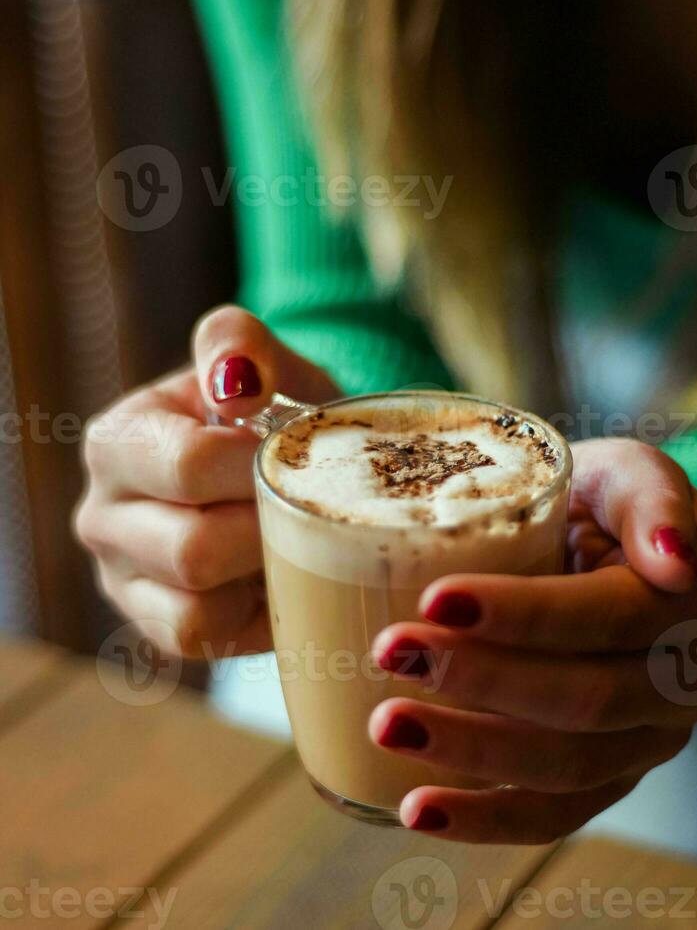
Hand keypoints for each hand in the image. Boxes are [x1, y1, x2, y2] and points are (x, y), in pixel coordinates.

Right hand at [75, 305, 337, 656]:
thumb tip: (235, 385)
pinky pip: (204, 641)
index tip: (296, 455)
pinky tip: (269, 573)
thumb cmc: (275, 415)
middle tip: (305, 504)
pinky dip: (250, 613)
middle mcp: (102, 516)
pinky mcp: (156, 628)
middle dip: (267, 529)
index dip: (261, 468)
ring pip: (195, 607)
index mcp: (119, 442)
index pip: (190, 467)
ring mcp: (123, 580)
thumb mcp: (267, 365)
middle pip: (192, 550)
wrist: (286, 468)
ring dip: (261, 572)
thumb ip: (242, 344)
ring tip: (288, 534)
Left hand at [369, 439, 696, 843]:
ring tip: (386, 724)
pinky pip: (555, 815)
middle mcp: (688, 683)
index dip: (525, 614)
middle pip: (587, 701)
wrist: (610, 549)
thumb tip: (671, 560)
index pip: (611, 616)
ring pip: (566, 768)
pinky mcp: (609, 775)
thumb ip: (653, 496)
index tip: (435, 598)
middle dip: (482, 681)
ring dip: (471, 752)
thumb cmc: (605, 500)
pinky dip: (486, 818)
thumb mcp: (630, 470)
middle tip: (391, 651)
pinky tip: (418, 807)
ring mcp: (650, 739)